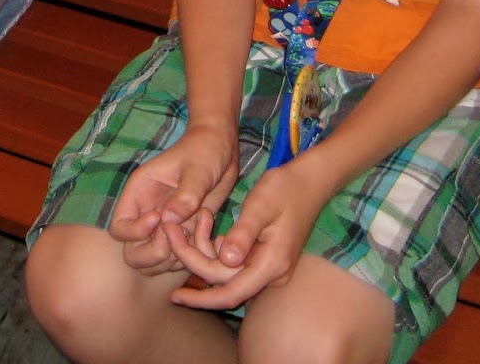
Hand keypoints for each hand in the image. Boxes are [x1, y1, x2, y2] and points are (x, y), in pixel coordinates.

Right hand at [108, 125, 237, 275]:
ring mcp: (166, 228)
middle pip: (134, 255)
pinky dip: (195, 256)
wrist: (222, 150)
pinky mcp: (184, 234)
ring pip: (157, 263)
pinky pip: (181, 260)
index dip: (135, 232)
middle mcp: (147, 214)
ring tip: (198, 228)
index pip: (119, 228)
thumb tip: (168, 220)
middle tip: (180, 233)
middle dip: (155, 253)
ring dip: (177, 257)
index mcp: (139, 194)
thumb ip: (186, 193)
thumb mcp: (198, 168)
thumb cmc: (205, 150)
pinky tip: (210, 234)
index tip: (159, 218)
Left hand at [163, 154, 328, 309]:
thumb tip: (226, 260)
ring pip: (227, 271)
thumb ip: (243, 233)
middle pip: (224, 280)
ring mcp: (270, 267)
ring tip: (193, 221)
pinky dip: (216, 248)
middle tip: (170, 234)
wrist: (309, 181)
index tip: (175, 295)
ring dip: (204, 251)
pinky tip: (206, 224)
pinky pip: (234, 262)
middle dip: (195, 260)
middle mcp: (272, 273)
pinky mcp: (265, 258)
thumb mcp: (260, 206)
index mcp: (271, 264)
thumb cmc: (285, 189)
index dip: (202, 298)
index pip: (231, 292)